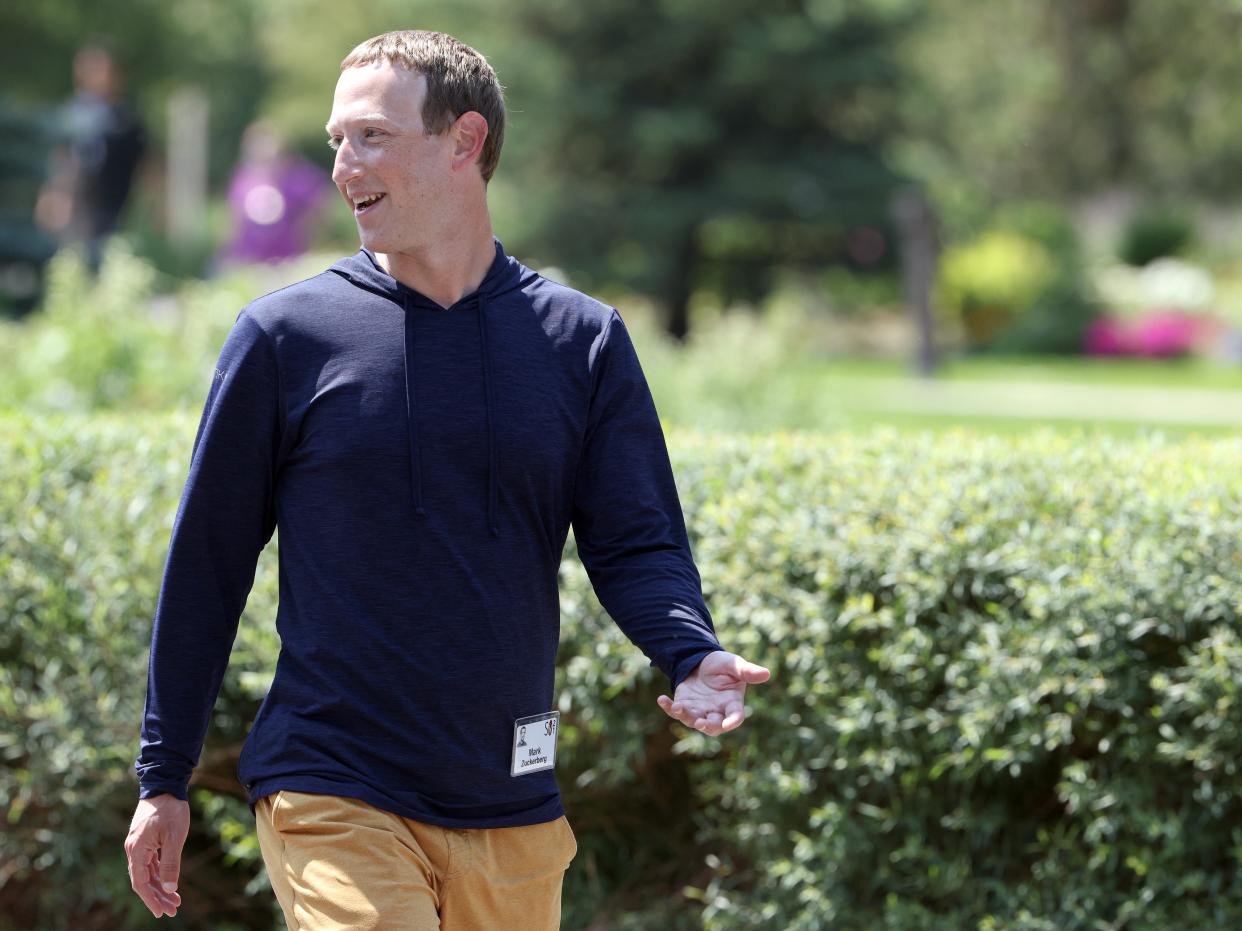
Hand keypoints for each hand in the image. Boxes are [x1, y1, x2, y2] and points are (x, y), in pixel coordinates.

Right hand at [124, 794, 189, 917]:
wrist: (165, 784)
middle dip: (158, 896)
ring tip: (175, 899)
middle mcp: (133, 849)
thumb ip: (170, 863)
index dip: (151, 899)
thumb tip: (169, 888)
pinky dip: (159, 873)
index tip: (162, 912)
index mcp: (136, 850)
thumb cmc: (171, 809)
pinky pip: (149, 863)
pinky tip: (169, 881)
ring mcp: (138, 844)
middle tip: (172, 909)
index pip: (140, 883)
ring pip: (147, 872)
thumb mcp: (175, 837)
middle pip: (143, 880)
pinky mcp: (144, 840)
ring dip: (160, 886)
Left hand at [657, 650, 770, 735]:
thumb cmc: (722, 664)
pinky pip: (676, 711)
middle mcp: (716, 711)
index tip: (728, 723)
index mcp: (732, 703)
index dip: (732, 721)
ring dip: (686, 717)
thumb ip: (747, 671)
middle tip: (701, 723)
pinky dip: (669, 707)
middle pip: (714, 726)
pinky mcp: (685, 706)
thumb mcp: (734, 664)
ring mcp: (700, 711)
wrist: (702, 662)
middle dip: (707, 726)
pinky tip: (662, 699)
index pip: (735, 716)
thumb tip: (766, 673)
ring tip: (678, 707)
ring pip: (694, 721)